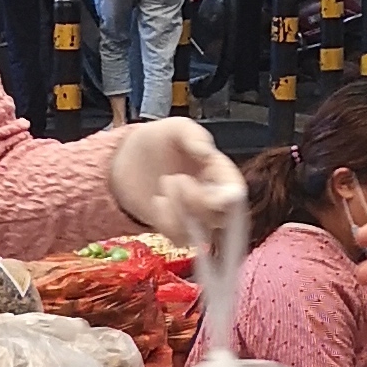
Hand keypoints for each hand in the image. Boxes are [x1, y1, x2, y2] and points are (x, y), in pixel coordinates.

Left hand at [110, 118, 244, 258]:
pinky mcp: (178, 230)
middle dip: (198, 203)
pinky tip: (158, 200)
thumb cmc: (159, 141)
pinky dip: (165, 220)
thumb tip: (207, 153)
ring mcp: (196, 216)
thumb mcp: (176, 128)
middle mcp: (213, 197)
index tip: (216, 197)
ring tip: (164, 183)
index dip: (231, 200)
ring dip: (178, 210)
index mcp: (221, 172)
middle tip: (176, 178)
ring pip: (201, 232)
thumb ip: (193, 135)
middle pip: (223, 218)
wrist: (129, 158)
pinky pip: (180, 238)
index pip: (237, 192)